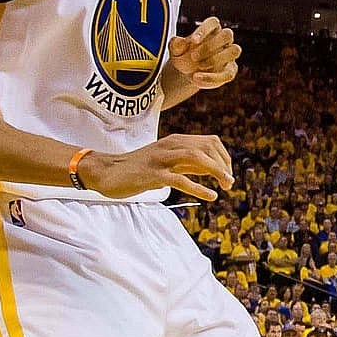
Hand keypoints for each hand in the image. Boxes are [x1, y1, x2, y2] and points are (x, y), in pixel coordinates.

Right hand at [80, 134, 235, 202]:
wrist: (106, 172)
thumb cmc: (138, 169)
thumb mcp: (167, 161)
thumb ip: (188, 163)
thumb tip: (212, 168)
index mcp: (175, 141)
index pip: (210, 142)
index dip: (224, 157)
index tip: (228, 174)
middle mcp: (170, 146)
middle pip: (207, 147)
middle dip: (223, 164)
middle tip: (229, 182)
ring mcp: (161, 159)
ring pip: (196, 157)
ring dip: (216, 171)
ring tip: (226, 185)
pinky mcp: (153, 175)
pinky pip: (180, 179)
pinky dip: (199, 188)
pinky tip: (211, 196)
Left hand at [163, 17, 240, 95]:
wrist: (187, 72)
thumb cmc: (183, 55)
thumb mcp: (175, 50)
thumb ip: (175, 44)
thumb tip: (179, 41)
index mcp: (211, 30)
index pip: (213, 22)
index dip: (205, 30)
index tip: (193, 41)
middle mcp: (224, 40)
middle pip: (227, 34)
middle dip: (210, 46)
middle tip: (193, 57)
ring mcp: (229, 55)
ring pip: (234, 50)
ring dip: (216, 59)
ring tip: (198, 67)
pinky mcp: (230, 70)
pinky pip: (228, 73)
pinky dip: (212, 77)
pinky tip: (197, 78)